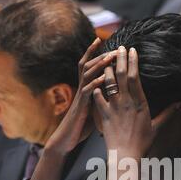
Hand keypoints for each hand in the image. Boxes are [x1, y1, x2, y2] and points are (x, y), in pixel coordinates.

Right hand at [45, 38, 116, 156]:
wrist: (66, 139)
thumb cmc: (80, 126)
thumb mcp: (93, 109)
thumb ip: (100, 99)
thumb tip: (112, 93)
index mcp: (85, 89)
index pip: (87, 66)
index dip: (93, 53)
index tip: (101, 40)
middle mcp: (81, 89)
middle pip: (88, 66)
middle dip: (101, 56)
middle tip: (115, 48)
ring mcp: (80, 97)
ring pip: (87, 76)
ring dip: (99, 66)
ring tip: (111, 57)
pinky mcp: (80, 107)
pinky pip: (87, 92)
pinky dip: (96, 84)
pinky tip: (104, 78)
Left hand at [93, 46, 175, 162]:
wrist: (125, 155)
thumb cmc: (142, 143)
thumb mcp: (156, 127)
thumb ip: (167, 114)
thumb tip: (180, 104)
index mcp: (140, 103)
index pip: (135, 77)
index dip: (133, 62)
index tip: (132, 50)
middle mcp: (126, 102)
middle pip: (122, 75)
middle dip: (120, 59)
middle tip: (119, 47)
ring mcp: (114, 108)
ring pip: (108, 83)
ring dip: (107, 70)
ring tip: (106, 60)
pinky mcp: (104, 115)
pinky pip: (97, 98)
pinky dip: (96, 89)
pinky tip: (94, 83)